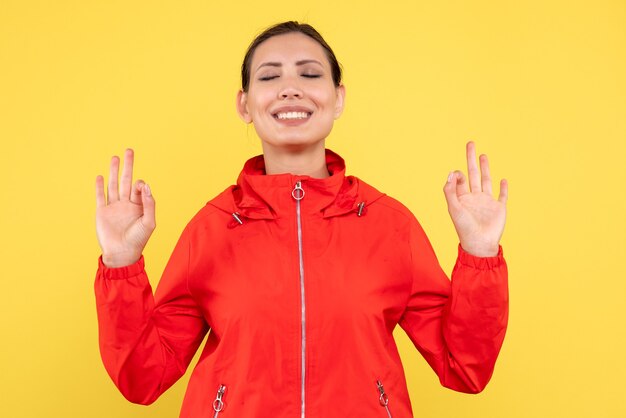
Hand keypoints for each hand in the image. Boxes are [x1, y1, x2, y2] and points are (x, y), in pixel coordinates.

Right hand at [95, 149, 155, 266]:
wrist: (121, 254)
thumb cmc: (138, 240)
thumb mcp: (149, 222)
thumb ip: (149, 204)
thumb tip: (146, 186)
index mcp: (140, 206)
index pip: (140, 188)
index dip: (141, 184)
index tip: (140, 187)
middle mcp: (127, 204)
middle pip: (127, 180)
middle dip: (128, 166)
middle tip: (129, 150)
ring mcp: (114, 207)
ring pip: (113, 185)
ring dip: (114, 171)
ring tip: (115, 157)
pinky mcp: (102, 212)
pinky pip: (101, 196)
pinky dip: (100, 186)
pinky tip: (100, 176)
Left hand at [443, 142, 507, 256]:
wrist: (480, 244)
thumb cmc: (464, 229)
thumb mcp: (454, 208)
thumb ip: (450, 191)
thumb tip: (451, 172)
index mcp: (462, 197)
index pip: (459, 179)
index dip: (457, 174)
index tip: (457, 176)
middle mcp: (474, 197)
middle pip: (472, 173)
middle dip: (471, 159)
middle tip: (470, 143)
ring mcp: (487, 202)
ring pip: (486, 180)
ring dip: (485, 168)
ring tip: (483, 155)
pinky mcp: (499, 208)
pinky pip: (502, 195)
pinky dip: (503, 188)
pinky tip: (503, 179)